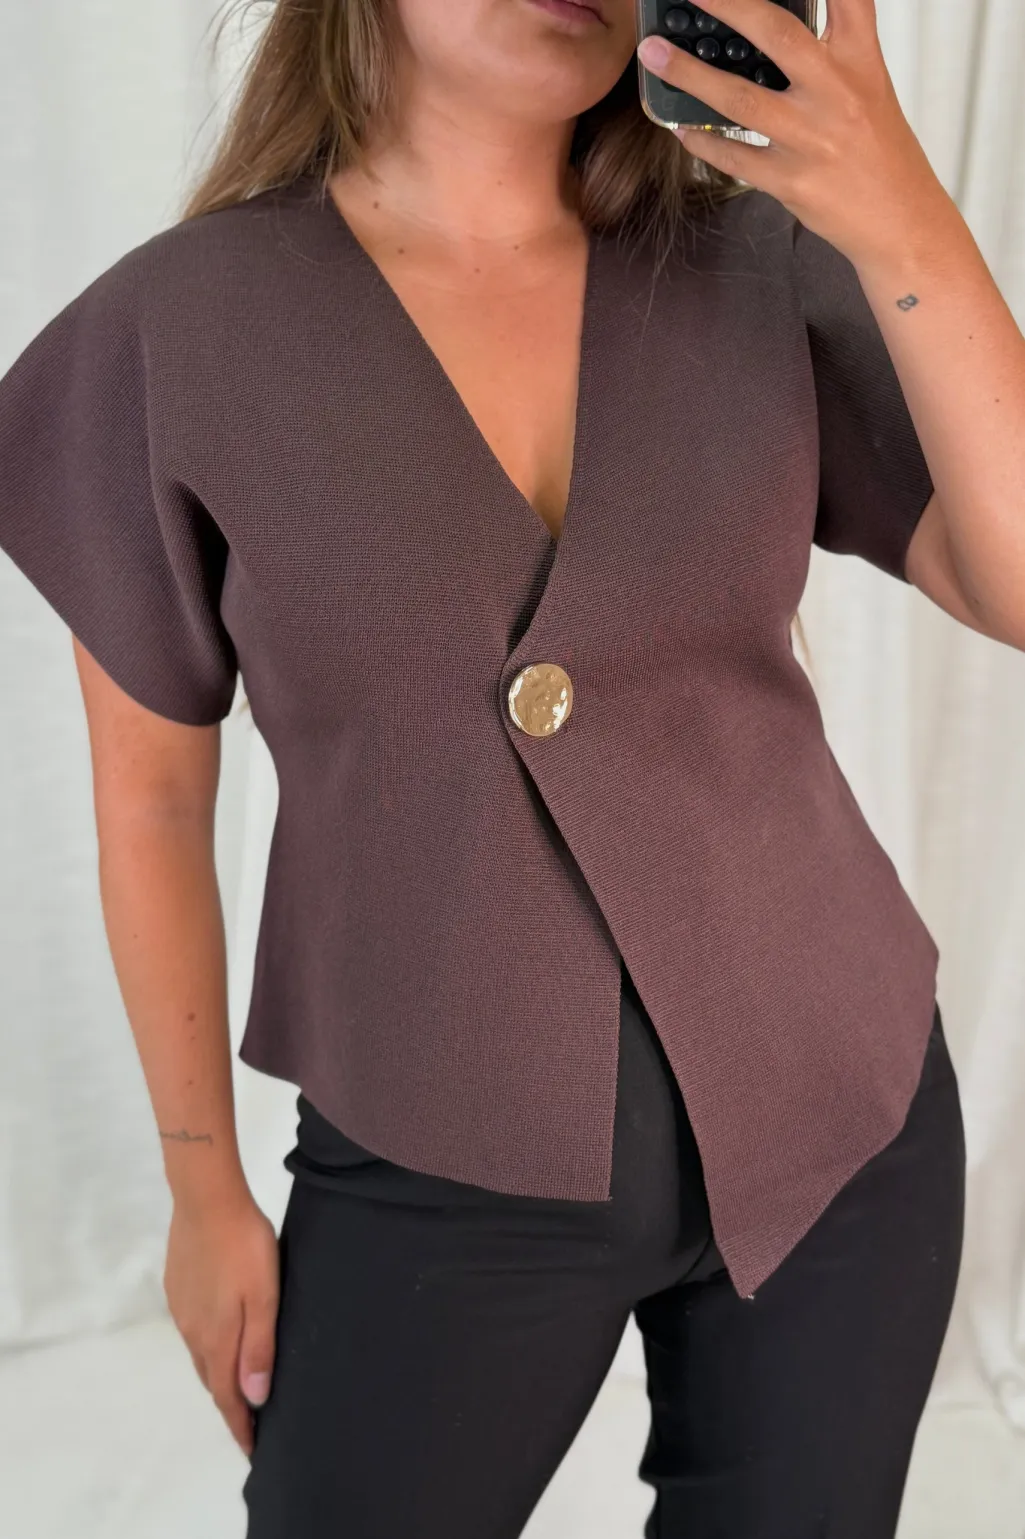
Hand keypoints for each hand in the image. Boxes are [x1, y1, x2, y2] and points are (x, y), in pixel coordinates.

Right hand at [164, 1189, 279, 1457]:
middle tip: (249, 1425)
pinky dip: (209, 1348)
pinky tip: (220, 1339)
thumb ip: (259, 1347)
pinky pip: (194, 1331)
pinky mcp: (178, 1288)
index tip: (252, 1451)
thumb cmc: (243, 1245)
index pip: (227, 1397)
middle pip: (212, 1381)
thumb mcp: (264, 1296)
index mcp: (216, 1338)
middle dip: (230, 1407)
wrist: (206, 1198)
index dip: (240, 1426)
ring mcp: (182, 1309)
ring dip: (219, 1377)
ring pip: (202, 1356)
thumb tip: (254, 1398)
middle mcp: (193, 1331)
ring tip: (237, 1388)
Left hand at [636, 0, 955, 270]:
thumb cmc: (879, 153)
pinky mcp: (791, 180)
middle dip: (728, 5)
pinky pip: (733, 156)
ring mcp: (811, 138)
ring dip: (689, 75)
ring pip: (739, 98)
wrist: (900, 221)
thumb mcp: (868, 87)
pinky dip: (702, 141)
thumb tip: (766, 31)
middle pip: (776, 33)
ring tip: (655, 56)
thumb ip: (829, 54)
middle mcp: (837, 92)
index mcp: (861, 60)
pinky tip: (681, 128)